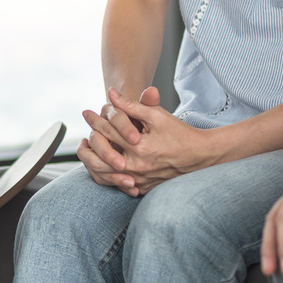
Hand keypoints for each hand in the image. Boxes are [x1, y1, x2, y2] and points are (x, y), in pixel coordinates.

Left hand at [81, 87, 218, 194]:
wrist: (200, 156)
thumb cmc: (179, 133)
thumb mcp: (156, 116)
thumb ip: (131, 105)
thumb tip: (110, 94)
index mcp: (138, 147)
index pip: (108, 131)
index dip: (96, 119)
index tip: (87, 112)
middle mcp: (136, 167)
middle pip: (100, 156)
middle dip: (89, 142)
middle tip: (83, 133)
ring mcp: (139, 180)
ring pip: (104, 174)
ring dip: (92, 160)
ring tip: (87, 148)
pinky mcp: (142, 188)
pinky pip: (116, 184)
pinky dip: (106, 175)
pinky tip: (100, 164)